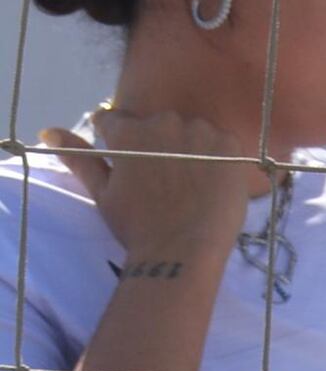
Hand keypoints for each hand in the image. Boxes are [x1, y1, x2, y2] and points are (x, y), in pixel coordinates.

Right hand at [56, 106, 275, 278]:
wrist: (184, 250)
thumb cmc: (137, 224)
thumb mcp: (102, 191)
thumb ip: (78, 157)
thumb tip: (48, 131)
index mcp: (130, 130)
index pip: (116, 120)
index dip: (117, 139)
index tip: (127, 159)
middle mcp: (166, 122)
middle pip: (157, 124)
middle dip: (155, 144)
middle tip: (160, 179)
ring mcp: (202, 131)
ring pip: (190, 131)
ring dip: (187, 148)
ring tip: (186, 183)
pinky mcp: (231, 145)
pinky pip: (219, 143)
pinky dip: (214, 158)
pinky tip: (209, 183)